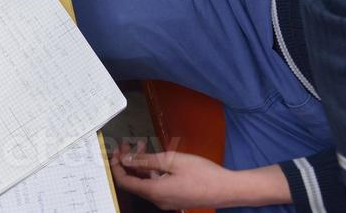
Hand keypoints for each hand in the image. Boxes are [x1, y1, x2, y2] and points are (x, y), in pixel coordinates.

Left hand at [111, 142, 289, 208]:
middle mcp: (158, 200)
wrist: (228, 189)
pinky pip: (157, 185)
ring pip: (146, 182)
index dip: (116, 166)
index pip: (124, 182)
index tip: (116, 150)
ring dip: (141, 164)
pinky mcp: (175, 199)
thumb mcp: (172, 161)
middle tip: (128, 144)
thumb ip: (146, 160)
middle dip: (128, 161)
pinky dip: (152, 171)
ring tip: (143, 145)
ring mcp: (167, 201)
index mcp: (155, 192)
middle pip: (134, 182)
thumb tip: (125, 159)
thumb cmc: (202, 173)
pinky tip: (158, 158)